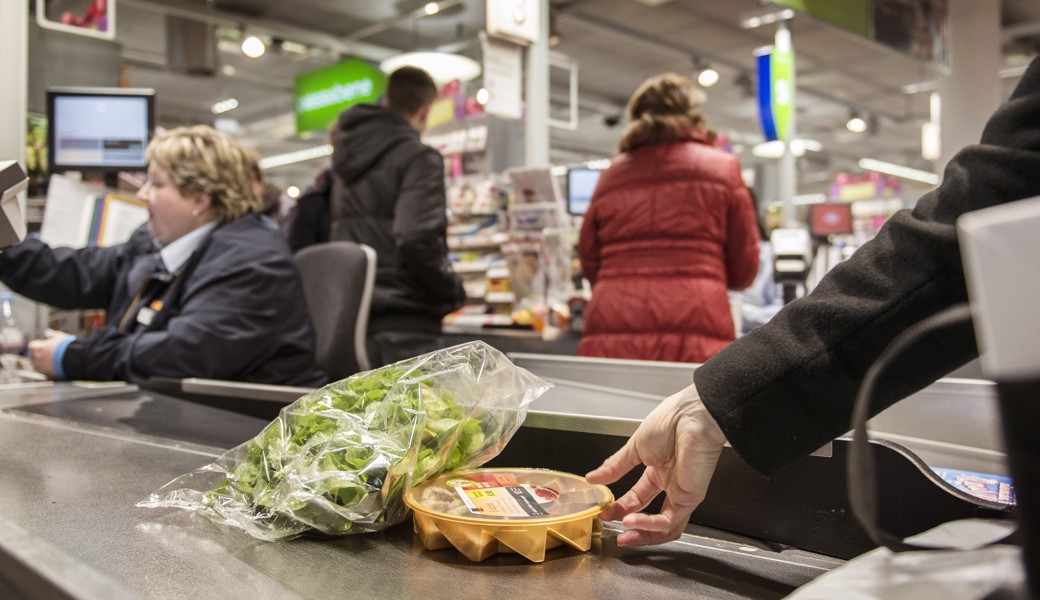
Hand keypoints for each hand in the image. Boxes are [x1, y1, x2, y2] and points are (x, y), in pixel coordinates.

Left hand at [28, 330, 70, 378]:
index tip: (46, 344)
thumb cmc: (66, 347)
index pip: (32, 345)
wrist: (75, 360)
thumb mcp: (59, 337)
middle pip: (34, 355)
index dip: (39, 344)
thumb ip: (51, 335)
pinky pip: (45, 371)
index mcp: (36, 347)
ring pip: (39, 364)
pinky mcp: (47, 374)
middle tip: (51, 352)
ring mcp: (41, 367)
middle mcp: (36, 358)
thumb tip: (47, 332)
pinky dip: (49, 369)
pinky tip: (58, 366)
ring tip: (55, 359)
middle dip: (40, 354)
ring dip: (44, 362)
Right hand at [586, 382, 726, 546]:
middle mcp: (672, 484)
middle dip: (632, 526)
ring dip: (643, 534)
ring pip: (664, 526)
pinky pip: (671, 520)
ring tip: (625, 536)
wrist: (691, 416)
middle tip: (614, 529)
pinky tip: (634, 522)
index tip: (605, 511)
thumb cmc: (671, 422)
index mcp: (659, 470)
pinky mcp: (690, 498)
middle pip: (652, 516)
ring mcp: (682, 492)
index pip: (638, 497)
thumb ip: (615, 466)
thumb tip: (594, 477)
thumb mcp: (634, 447)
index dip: (621, 507)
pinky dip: (651, 525)